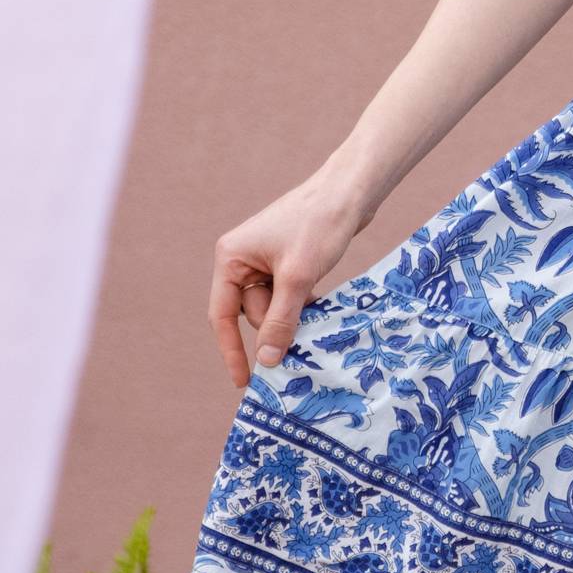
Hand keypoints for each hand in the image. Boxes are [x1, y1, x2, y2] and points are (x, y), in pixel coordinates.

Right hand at [212, 168, 368, 387]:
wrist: (350, 190)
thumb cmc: (319, 225)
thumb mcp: (298, 277)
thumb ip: (280, 320)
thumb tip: (267, 360)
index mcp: (230, 258)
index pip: (221, 315)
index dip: (232, 351)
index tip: (244, 382)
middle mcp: (241, 259)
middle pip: (252, 312)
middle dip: (278, 324)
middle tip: (308, 330)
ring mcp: (263, 260)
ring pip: (273, 307)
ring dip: (294, 316)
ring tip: (319, 312)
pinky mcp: (286, 261)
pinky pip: (287, 296)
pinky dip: (302, 305)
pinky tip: (321, 304)